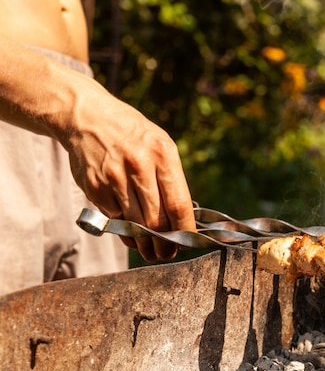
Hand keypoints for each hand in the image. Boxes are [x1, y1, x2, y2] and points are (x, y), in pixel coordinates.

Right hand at [63, 78, 195, 260]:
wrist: (88, 118)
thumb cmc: (133, 135)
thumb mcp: (161, 144)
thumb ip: (171, 178)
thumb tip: (183, 217)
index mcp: (162, 154)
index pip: (178, 205)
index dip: (185, 231)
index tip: (188, 243)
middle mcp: (139, 166)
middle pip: (156, 221)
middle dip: (165, 244)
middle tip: (168, 253)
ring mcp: (114, 179)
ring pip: (135, 225)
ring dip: (145, 244)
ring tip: (152, 251)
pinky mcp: (95, 188)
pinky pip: (115, 220)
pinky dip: (125, 233)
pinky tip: (132, 236)